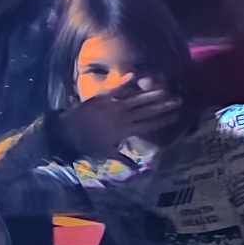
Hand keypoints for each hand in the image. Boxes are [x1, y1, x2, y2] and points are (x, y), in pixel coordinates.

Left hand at [57, 78, 184, 157]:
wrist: (65, 133)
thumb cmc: (85, 145)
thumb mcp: (105, 153)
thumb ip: (123, 158)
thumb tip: (137, 169)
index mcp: (124, 131)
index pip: (149, 125)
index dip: (163, 120)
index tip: (176, 116)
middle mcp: (122, 118)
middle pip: (147, 111)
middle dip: (163, 106)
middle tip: (178, 100)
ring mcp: (112, 106)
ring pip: (136, 99)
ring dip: (151, 94)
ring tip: (165, 90)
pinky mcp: (101, 97)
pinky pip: (115, 88)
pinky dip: (125, 81)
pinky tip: (135, 75)